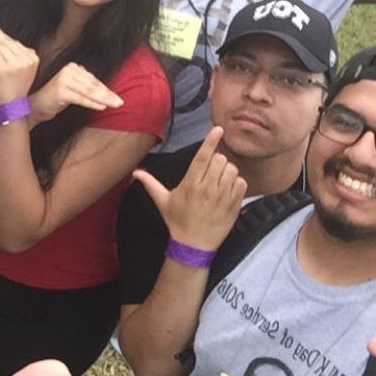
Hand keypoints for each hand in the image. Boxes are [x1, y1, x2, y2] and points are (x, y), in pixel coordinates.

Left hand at [0, 17, 39, 106]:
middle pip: (7, 42)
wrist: (10, 109)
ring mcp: (16, 64)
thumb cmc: (12, 91)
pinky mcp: (4, 69)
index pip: (15, 43)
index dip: (3, 34)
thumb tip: (3, 39)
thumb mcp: (19, 71)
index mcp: (33, 59)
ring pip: (0, 45)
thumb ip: (14, 56)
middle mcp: (27, 60)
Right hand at [29, 62, 122, 123]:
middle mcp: (68, 70)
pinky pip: (80, 98)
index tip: (118, 98)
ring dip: (103, 99)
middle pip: (92, 85)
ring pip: (88, 91)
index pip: (93, 80)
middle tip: (120, 102)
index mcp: (73, 68)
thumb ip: (88, 89)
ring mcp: (64, 79)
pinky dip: (91, 103)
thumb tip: (108, 94)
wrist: (35, 107)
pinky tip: (101, 107)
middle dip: (107, 95)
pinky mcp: (60, 90)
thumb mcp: (74, 91)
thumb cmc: (55, 100)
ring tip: (114, 105)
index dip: (106, 90)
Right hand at [132, 126, 245, 252]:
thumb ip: (150, 184)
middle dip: (217, 161)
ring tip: (219, 180)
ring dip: (227, 171)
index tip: (218, 129)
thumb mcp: (163, 202)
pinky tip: (227, 190)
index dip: (210, 141)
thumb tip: (134, 173)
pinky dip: (236, 183)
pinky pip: (241, 183)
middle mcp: (207, 188)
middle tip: (211, 171)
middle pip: (220, 160)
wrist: (194, 246)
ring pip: (232, 169)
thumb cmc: (177, 221)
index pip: (203, 157)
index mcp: (190, 184)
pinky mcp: (234, 204)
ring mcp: (222, 197)